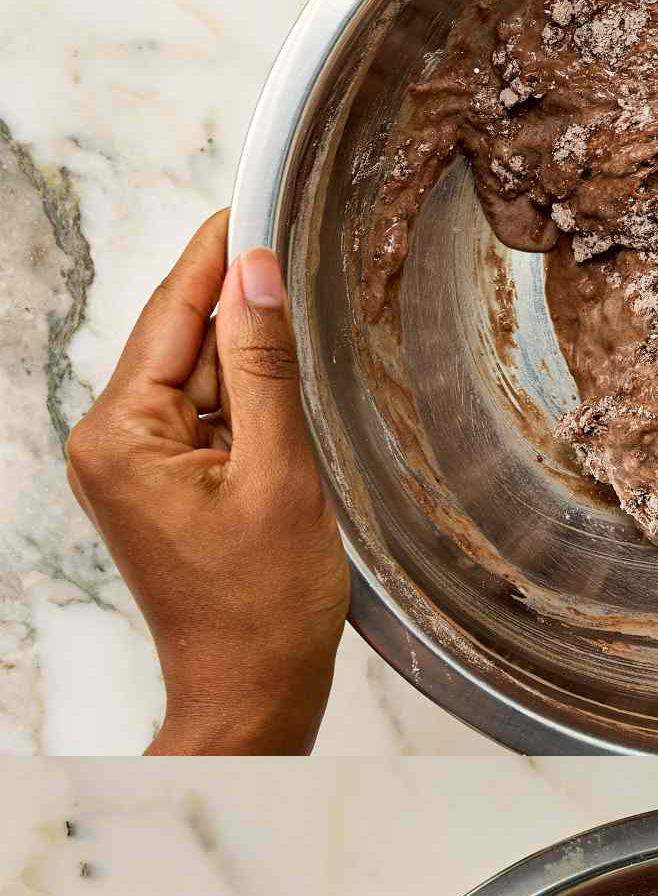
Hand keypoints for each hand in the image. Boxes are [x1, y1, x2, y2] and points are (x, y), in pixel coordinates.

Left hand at [66, 212, 348, 753]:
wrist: (250, 696)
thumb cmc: (263, 610)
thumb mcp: (279, 474)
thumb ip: (264, 367)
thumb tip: (255, 273)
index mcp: (121, 435)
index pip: (173, 314)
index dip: (217, 254)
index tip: (252, 198)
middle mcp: (109, 445)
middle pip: (183, 343)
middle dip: (240, 306)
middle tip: (299, 248)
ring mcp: (131, 470)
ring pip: (199, 383)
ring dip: (251, 363)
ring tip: (309, 329)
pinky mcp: (159, 491)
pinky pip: (204, 423)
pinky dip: (247, 408)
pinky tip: (289, 399)